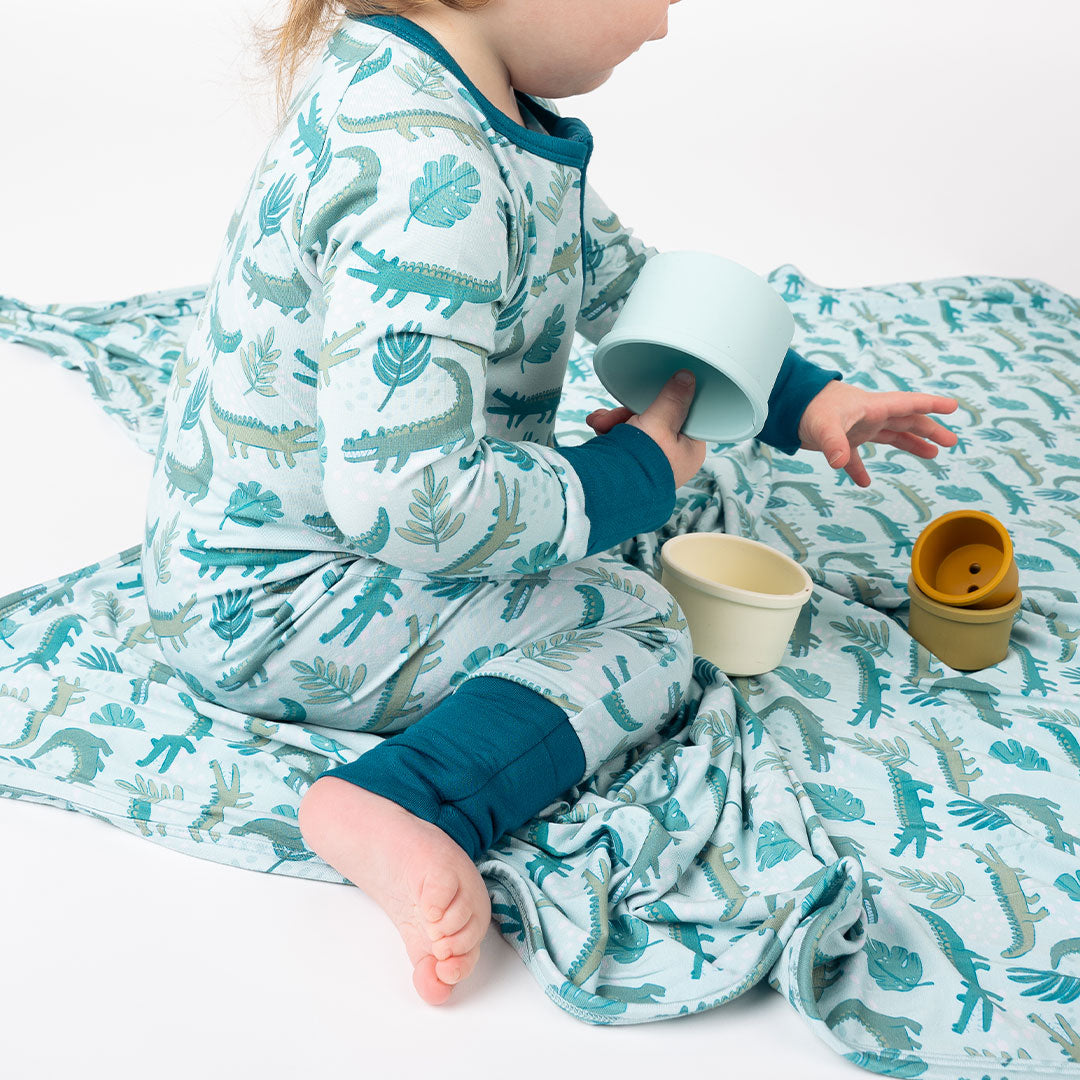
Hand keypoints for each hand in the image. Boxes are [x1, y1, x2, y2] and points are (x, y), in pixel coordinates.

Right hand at [585, 370, 706, 488]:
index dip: (665, 402)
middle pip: (657, 419)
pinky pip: (624, 438)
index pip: (683, 414)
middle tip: (615, 416)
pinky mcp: (633, 463)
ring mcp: (652, 461)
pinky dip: (611, 432)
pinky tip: (600, 429)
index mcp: (689, 451)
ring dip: (616, 421)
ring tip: (601, 423)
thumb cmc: (639, 464)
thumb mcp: (659, 423)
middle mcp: (673, 458)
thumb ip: (673, 399)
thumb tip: (688, 378)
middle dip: (629, 414)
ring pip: (637, 427)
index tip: (649, 396)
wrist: (607, 490)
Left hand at [797, 381, 958, 486]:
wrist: (785, 405)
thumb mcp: (824, 425)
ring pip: (891, 436)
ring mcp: (857, 428)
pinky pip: (856, 457)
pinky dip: (860, 469)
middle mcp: (869, 416)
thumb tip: (840, 462)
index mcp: (872, 407)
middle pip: (907, 421)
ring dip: (911, 444)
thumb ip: (835, 443)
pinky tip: (864, 483)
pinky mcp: (841, 441)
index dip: (932, 404)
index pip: (909, 404)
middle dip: (930, 430)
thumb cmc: (807, 407)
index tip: (953, 406)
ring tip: (932, 454)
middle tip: (951, 441)